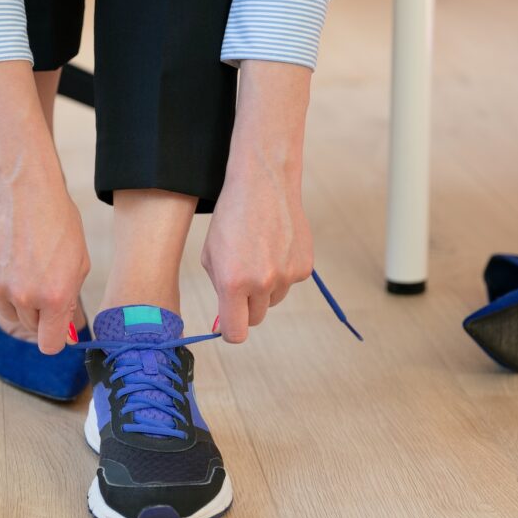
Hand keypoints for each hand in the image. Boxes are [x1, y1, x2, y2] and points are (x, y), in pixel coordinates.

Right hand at [0, 62, 90, 353]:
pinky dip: (1, 283)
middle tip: (45, 291)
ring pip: (8, 314)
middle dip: (39, 317)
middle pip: (29, 329)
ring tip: (28, 273)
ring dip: (19, 304)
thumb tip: (67, 330)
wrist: (24, 191)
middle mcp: (23, 297)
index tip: (57, 328)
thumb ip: (71, 302)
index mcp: (54, 298)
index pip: (50, 345)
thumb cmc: (58, 223)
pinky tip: (11, 259)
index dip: (55, 338)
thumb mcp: (79, 264)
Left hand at [201, 61, 314, 342]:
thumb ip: (219, 289)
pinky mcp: (305, 267)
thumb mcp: (212, 255)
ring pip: (273, 299)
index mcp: (232, 282)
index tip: (227, 323)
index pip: (235, 332)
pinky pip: (290, 282)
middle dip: (245, 307)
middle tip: (241, 282)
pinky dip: (283, 272)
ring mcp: (287, 275)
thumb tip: (225, 320)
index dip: (230, 330)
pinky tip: (275, 247)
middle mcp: (262, 282)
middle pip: (255, 318)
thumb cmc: (230, 218)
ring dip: (265, 287)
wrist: (262, 185)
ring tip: (258, 255)